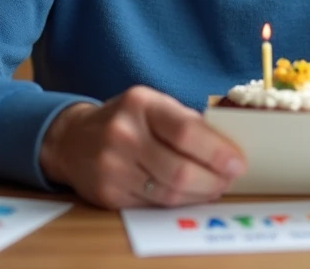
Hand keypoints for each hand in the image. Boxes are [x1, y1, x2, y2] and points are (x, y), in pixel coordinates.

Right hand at [39, 86, 245, 208]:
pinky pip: (153, 205)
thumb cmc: (126, 119)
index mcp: (140, 103)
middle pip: (180, 170)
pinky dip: (177, 202)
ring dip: (199, 195)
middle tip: (229, 180)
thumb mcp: (153, 105)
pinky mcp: (107, 194)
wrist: (72, 139)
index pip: (186, 131)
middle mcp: (123, 134)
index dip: (217, 151)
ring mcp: (112, 166)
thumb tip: (228, 150)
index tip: (237, 163)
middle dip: (213, 180)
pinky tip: (188, 195)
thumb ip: (187, 122)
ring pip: (168, 193)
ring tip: (214, 188)